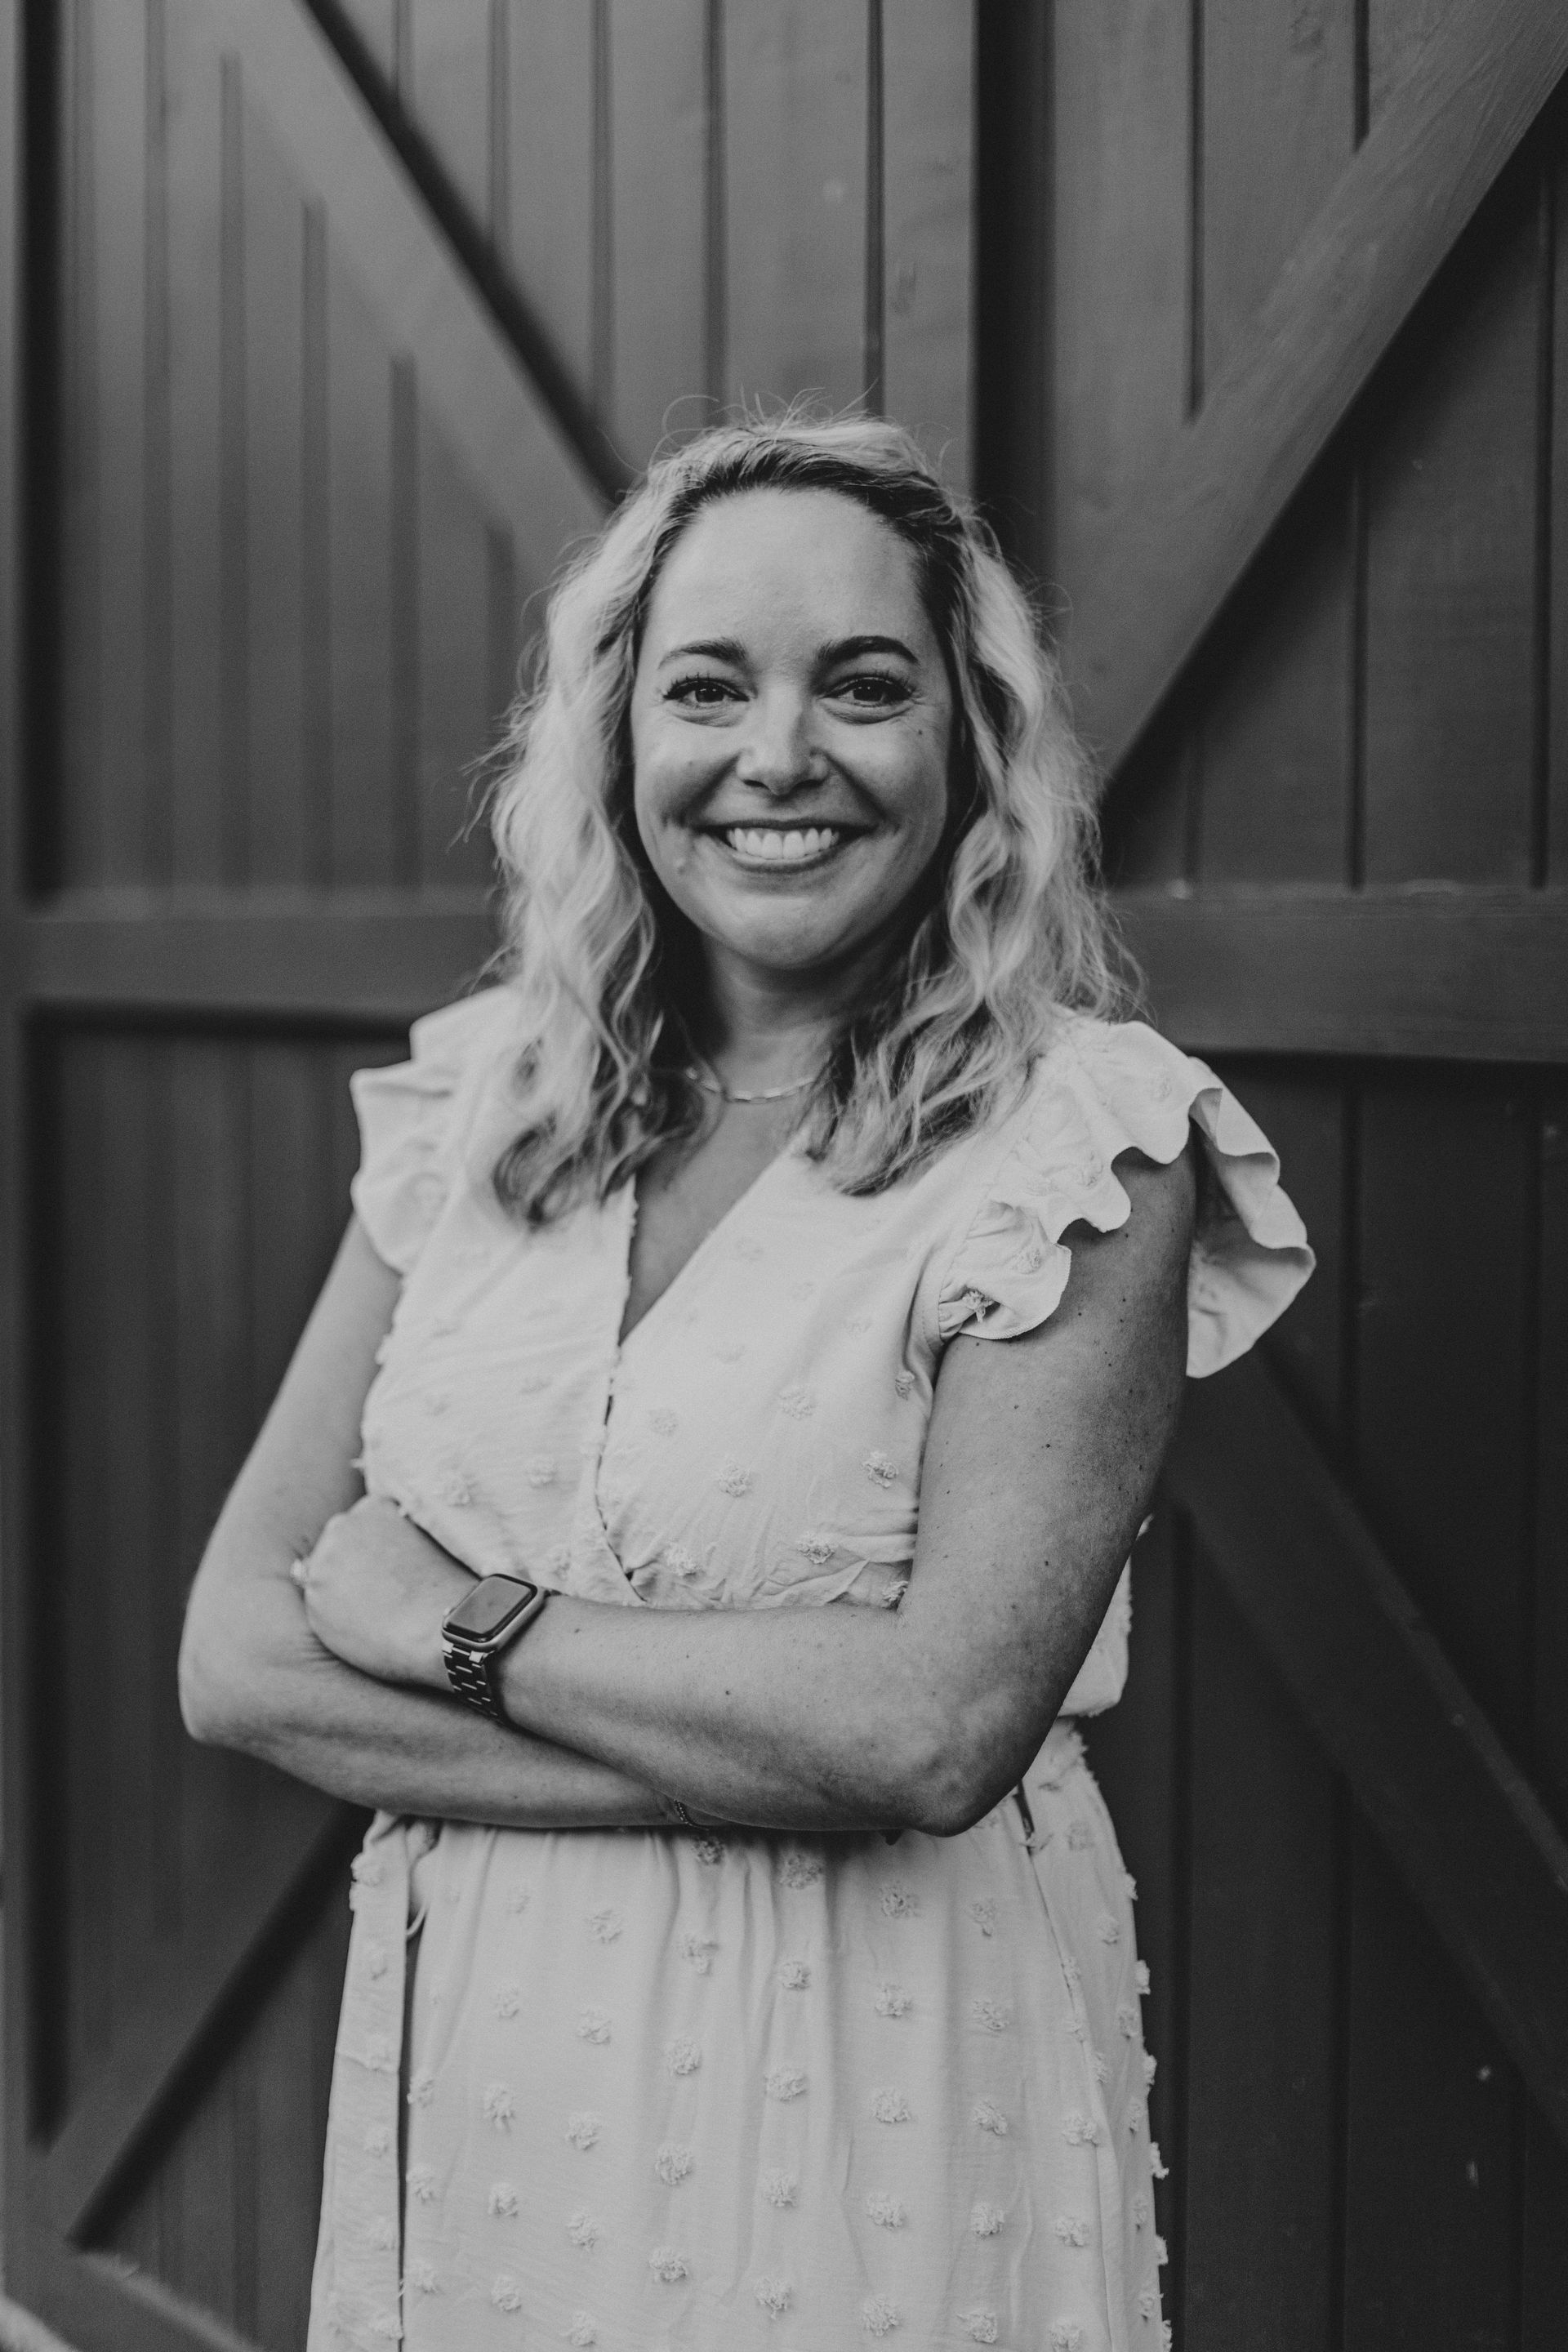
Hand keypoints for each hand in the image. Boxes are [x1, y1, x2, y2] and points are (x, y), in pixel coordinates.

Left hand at [291, 1495, 472, 1689]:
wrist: (441, 1626)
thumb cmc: (447, 1586)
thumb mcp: (430, 1538)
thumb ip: (401, 1532)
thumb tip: (391, 1547)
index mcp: (374, 1507)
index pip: (365, 1522)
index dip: (379, 1548)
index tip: (394, 1568)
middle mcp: (343, 1527)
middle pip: (340, 1543)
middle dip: (354, 1563)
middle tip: (382, 1590)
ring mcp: (324, 1562)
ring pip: (327, 1575)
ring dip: (342, 1589)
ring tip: (375, 1610)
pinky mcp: (315, 1598)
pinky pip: (321, 1606)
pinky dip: (336, 1616)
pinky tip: (364, 1625)